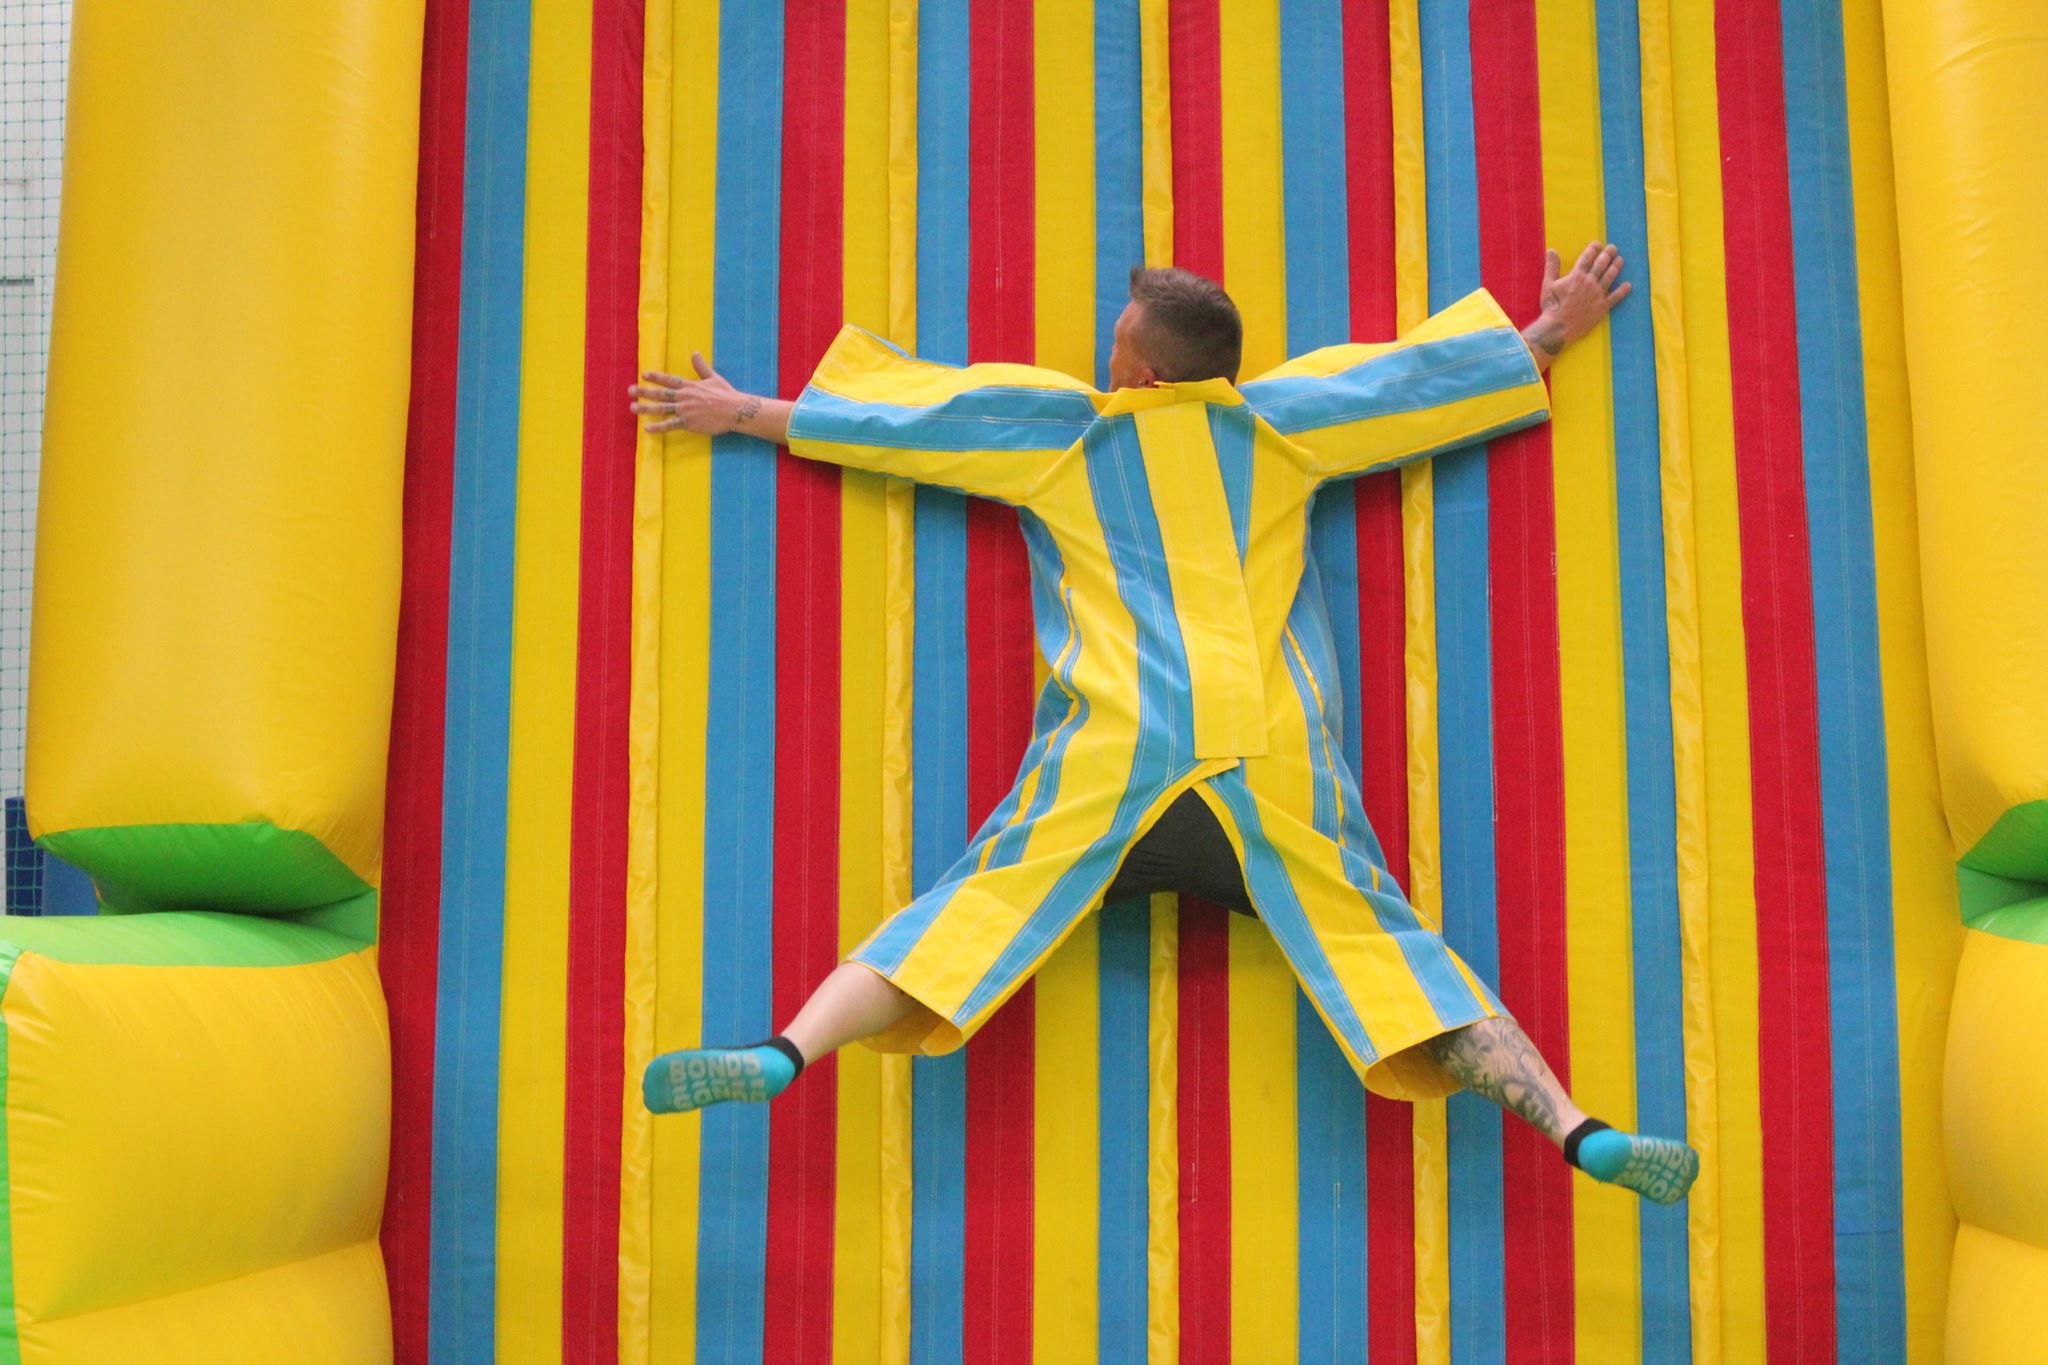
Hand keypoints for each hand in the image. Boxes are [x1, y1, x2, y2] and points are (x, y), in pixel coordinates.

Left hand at [629, 352, 760, 434]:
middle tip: (630, 390)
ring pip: (661, 408)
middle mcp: (684, 397)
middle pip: (660, 394)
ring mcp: (685, 410)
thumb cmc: (726, 394)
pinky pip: (670, 425)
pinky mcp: (689, 423)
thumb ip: (701, 366)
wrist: (735, 410)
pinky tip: (647, 428)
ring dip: (645, 408)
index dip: (656, 377)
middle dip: (644, 391)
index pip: (669, 380)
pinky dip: (658, 427)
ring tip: (632, 407)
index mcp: (690, 386)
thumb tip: (695, 352)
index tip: (644, 375)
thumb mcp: (713, 377)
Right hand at [1524, 242, 1629, 362]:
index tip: (1598, 244)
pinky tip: (1628, 285)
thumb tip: (1551, 250)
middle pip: (1601, 264)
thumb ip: (1552, 267)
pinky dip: (1623, 290)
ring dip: (1616, 267)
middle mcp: (1589, 282)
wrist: (1558, 328)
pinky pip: (1616, 297)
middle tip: (1613, 248)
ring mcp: (1597, 294)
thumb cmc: (1551, 307)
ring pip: (1610, 277)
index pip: (1587, 258)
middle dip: (1608, 254)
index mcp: (1576, 276)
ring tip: (1620, 260)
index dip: (1593, 249)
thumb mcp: (1548, 285)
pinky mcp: (1602, 307)